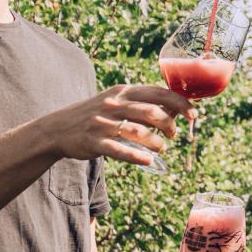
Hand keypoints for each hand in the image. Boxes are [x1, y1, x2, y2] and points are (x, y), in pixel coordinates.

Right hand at [41, 84, 192, 168]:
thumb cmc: (95, 115)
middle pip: (151, 111)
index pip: (158, 93)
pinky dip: (136, 155)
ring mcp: (103, 124)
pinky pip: (119, 149)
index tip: (193, 114)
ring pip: (137, 131)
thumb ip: (142, 102)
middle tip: (174, 134)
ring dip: (155, 142)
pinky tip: (148, 160)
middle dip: (169, 124)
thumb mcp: (116, 101)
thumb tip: (175, 107)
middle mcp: (113, 104)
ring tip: (161, 149)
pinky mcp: (94, 142)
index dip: (180, 103)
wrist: (57, 128)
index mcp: (123, 91)